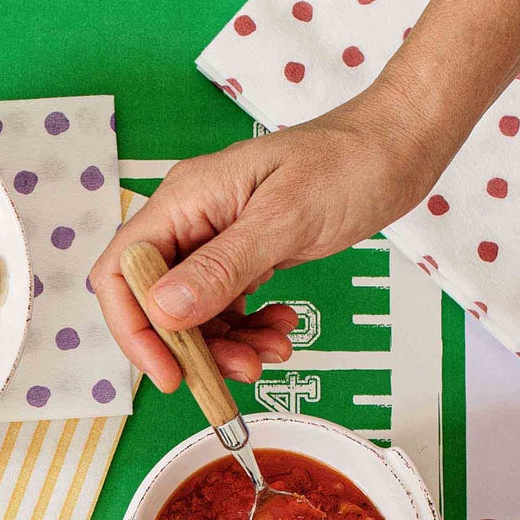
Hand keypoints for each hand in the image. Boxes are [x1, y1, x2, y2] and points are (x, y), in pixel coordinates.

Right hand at [92, 93, 443, 389]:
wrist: (396, 147)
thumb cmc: (348, 162)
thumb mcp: (285, 218)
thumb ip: (223, 266)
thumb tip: (164, 310)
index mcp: (185, 199)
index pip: (124, 271)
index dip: (133, 328)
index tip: (169, 371)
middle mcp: (190, 220)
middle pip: (156, 302)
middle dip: (192, 346)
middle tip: (236, 372)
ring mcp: (215, 238)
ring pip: (193, 314)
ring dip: (227, 345)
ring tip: (271, 353)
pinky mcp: (242, 255)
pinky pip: (226, 307)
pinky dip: (248, 330)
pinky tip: (280, 329)